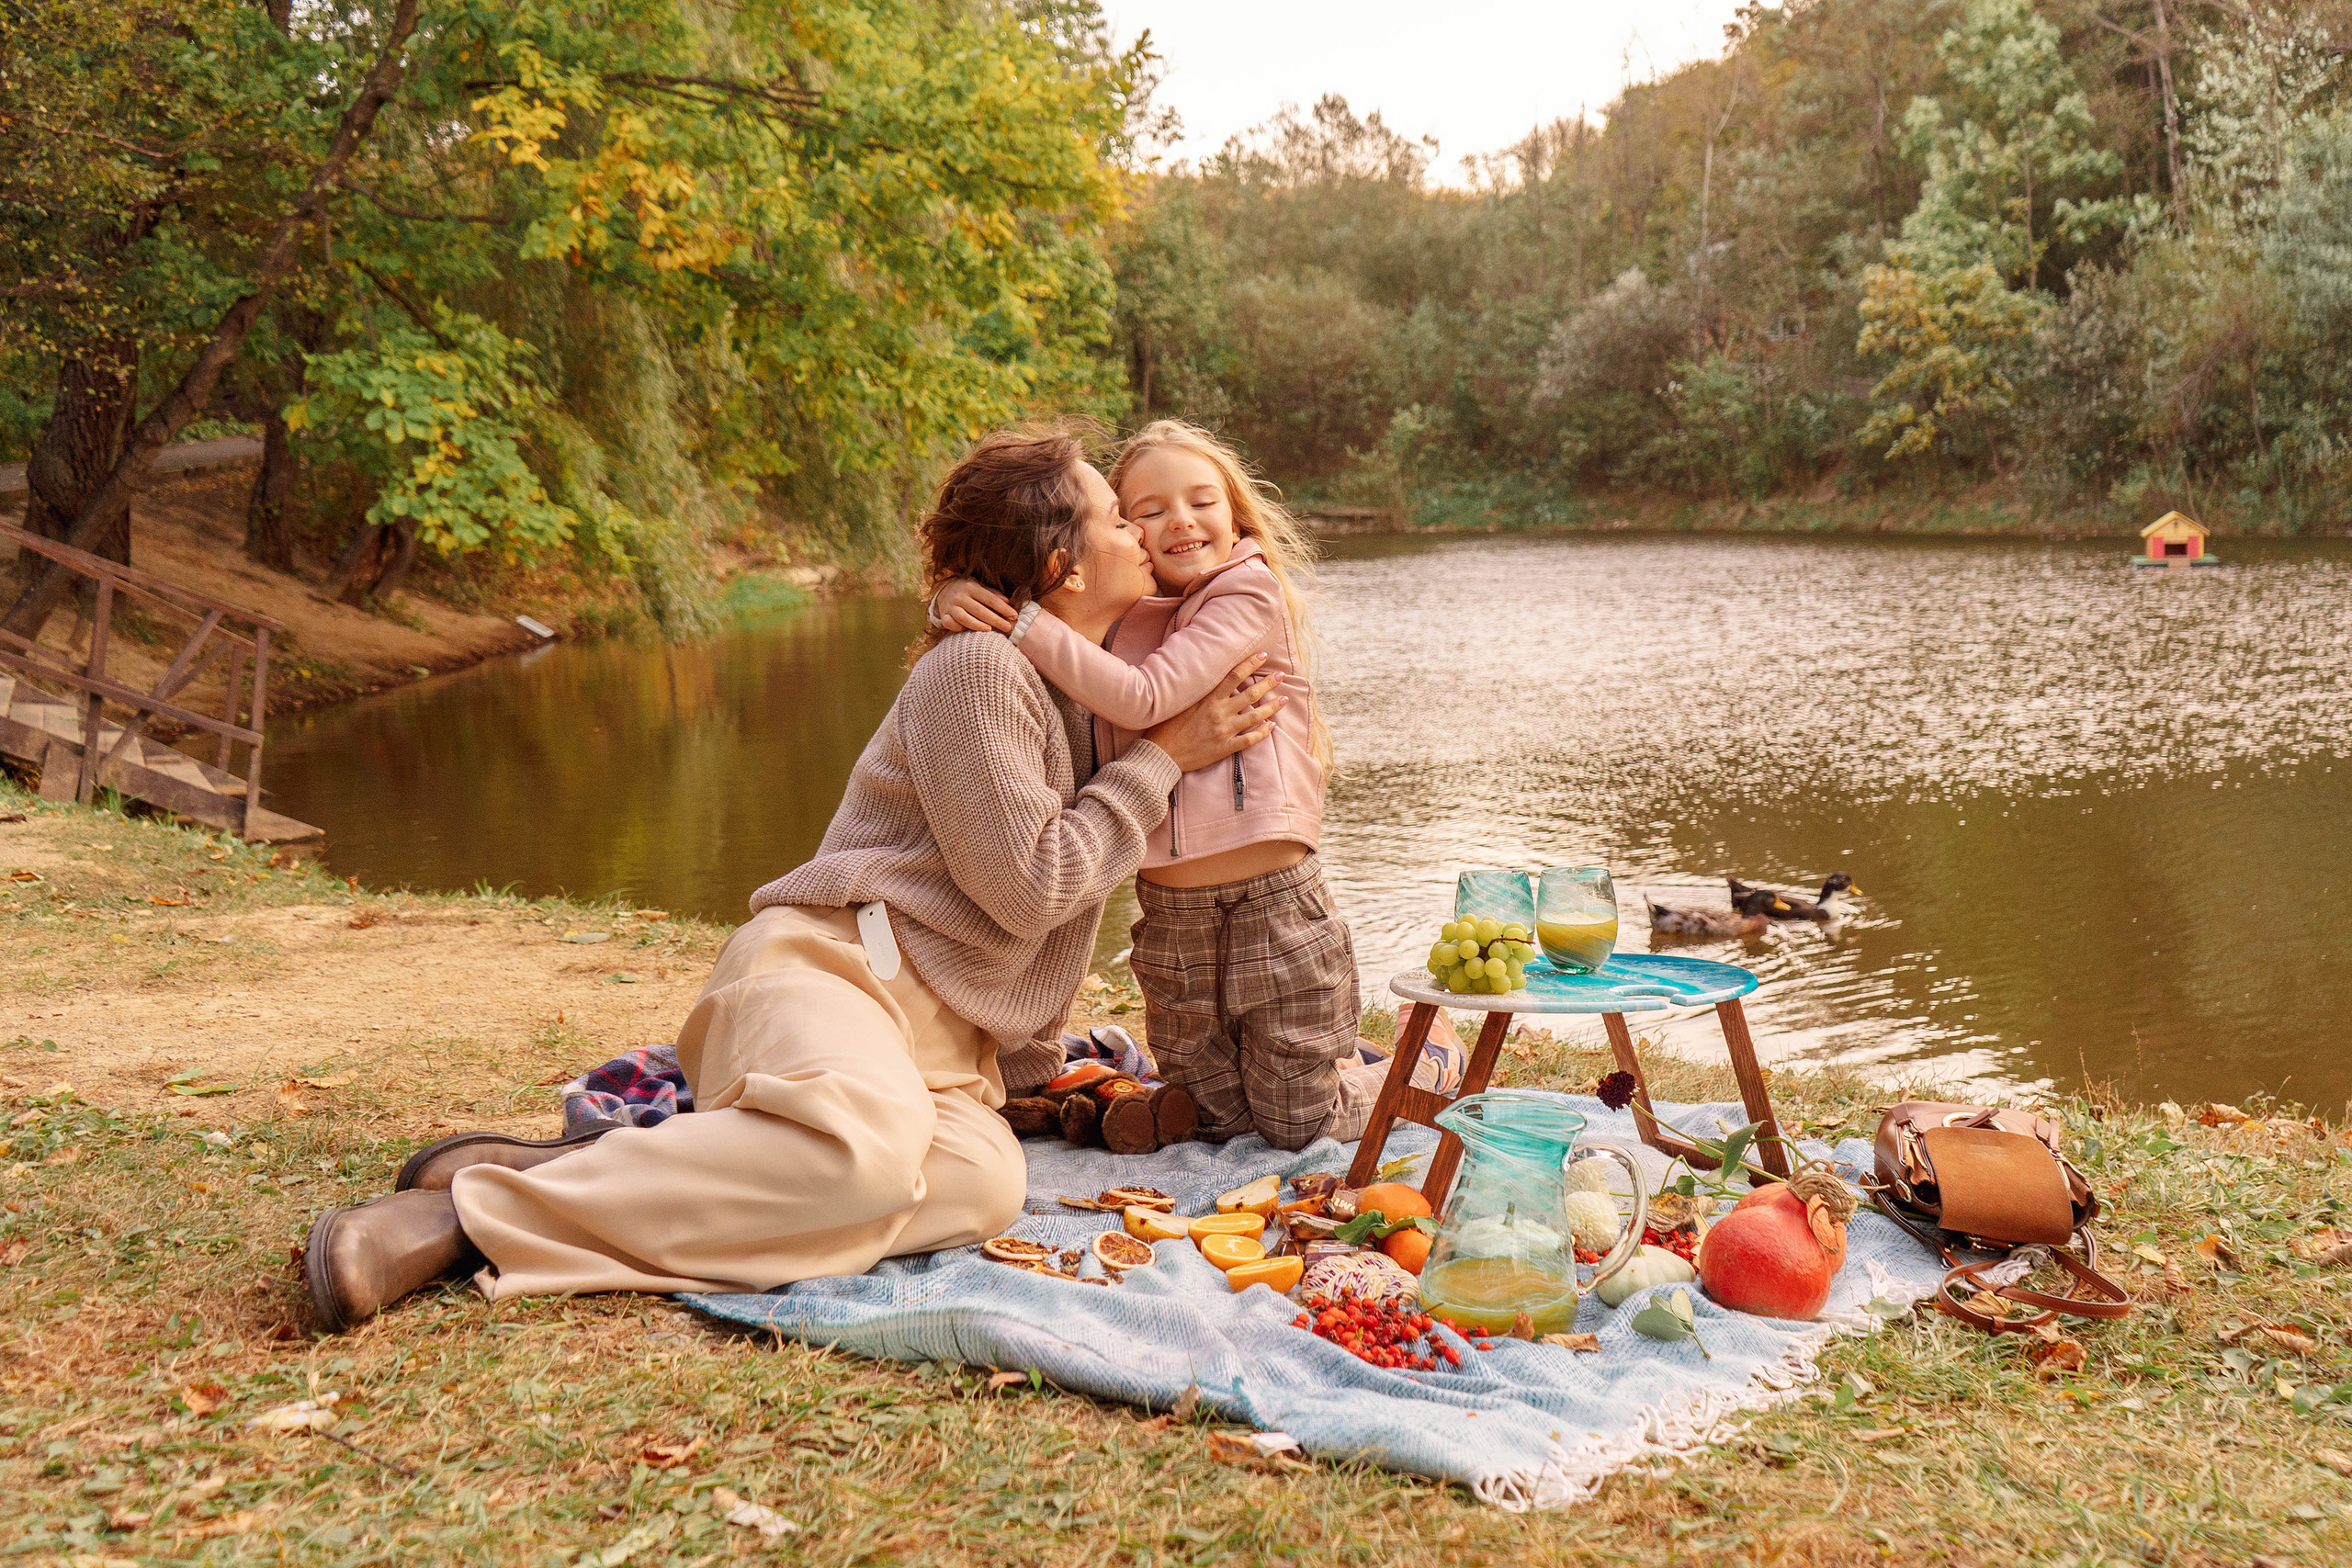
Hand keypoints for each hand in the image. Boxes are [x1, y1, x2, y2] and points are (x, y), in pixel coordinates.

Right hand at [932, 578, 1018, 633]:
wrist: (943, 589)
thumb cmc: (968, 590)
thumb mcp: (979, 587)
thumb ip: (993, 594)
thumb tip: (1008, 602)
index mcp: (971, 587)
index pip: (990, 599)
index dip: (1003, 608)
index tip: (1014, 616)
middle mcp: (960, 596)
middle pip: (979, 610)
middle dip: (995, 619)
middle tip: (1007, 627)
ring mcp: (950, 606)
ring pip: (963, 617)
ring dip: (977, 625)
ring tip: (989, 630)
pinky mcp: (943, 615)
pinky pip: (950, 623)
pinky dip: (959, 628)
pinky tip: (968, 631)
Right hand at [1144, 655, 1283, 773]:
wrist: (1161, 753)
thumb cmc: (1166, 726)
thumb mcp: (1179, 700)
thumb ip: (1197, 689)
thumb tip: (1207, 673)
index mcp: (1208, 698)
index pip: (1234, 675)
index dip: (1250, 664)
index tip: (1262, 655)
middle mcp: (1219, 712)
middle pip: (1250, 694)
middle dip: (1268, 683)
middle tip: (1281, 675)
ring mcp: (1224, 731)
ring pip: (1255, 717)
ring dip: (1272, 707)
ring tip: (1284, 699)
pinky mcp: (1224, 748)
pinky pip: (1249, 740)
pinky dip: (1262, 733)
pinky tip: (1271, 726)